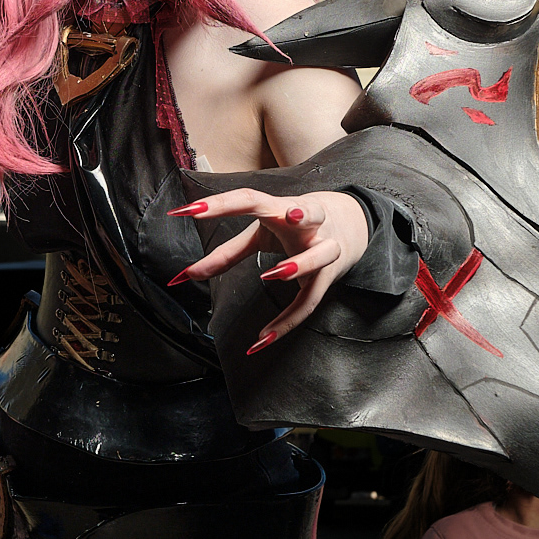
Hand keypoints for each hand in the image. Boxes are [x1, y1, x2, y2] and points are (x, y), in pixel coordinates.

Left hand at [166, 190, 369, 352]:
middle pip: (308, 212)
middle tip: (287, 215)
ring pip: (321, 254)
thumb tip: (186, 275)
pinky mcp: (329, 277)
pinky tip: (262, 339)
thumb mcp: (263, 233)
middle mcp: (311, 224)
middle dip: (299, 213)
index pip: (251, 199)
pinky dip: (287, 321)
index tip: (187, 210)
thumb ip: (227, 253)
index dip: (219, 204)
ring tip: (275, 273)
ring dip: (300, 262)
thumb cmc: (297, 226)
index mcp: (283, 207)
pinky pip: (310, 300)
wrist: (352, 226)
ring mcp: (325, 249)